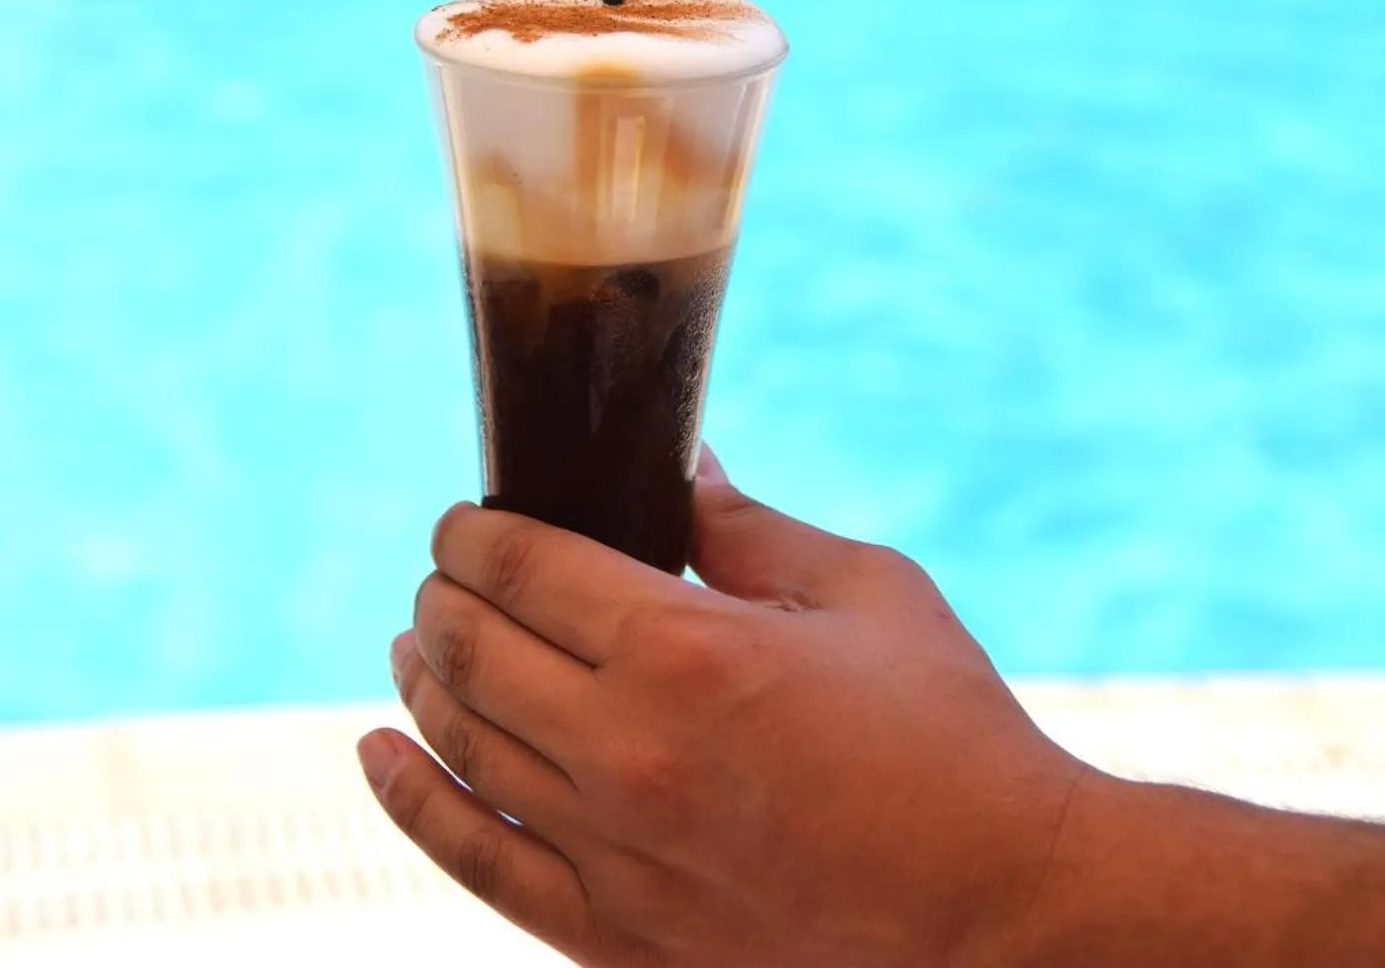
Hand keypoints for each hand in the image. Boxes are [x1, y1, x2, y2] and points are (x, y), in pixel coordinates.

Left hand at [356, 450, 1088, 967]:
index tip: (466, 520)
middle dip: (442, 594)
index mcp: (686, 650)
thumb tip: (683, 463)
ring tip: (415, 644)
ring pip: (461, 743)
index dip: (473, 531)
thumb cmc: (951, 739)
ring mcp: (612, 852)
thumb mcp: (865, 595)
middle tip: (445, 575)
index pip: (523, 567)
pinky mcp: (616, 936)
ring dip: (422, 678)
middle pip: (473, 648)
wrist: (1004, 915)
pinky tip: (380, 754)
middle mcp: (627, 751)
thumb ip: (750, 528)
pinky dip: (412, 799)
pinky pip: (474, 859)